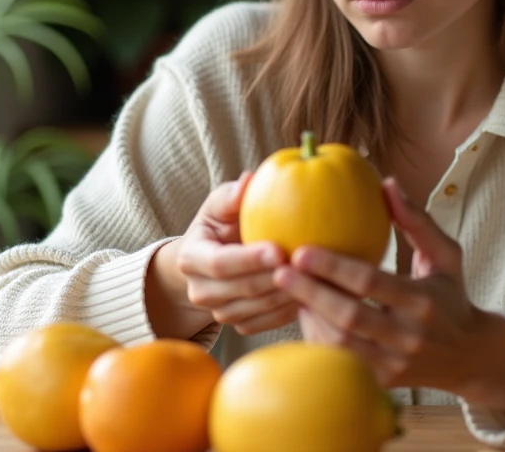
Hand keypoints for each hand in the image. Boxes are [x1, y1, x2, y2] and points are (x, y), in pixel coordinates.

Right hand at [172, 172, 298, 334]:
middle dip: (275, 278)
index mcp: (190, 258)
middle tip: (306, 265)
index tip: (280, 249)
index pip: (219, 263)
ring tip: (314, 278)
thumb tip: (249, 180)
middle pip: (241, 289)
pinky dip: (288, 311)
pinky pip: (265, 323)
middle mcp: (199, 291)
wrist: (213, 259)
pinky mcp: (238, 324)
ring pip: (256, 310)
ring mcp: (218, 312)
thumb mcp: (220, 205)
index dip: (249, 259)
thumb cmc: (222, 224)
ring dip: (286, 296)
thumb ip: (232, 195)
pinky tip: (310, 294)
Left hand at [272, 177, 504, 406]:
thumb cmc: (451, 296)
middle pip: (349, 317)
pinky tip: (305, 313)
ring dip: (309, 316)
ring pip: (340, 345)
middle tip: (280, 271)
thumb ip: (417, 221)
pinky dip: (318, 339)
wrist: (469, 357)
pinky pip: (341, 362)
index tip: (302, 250)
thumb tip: (387, 183)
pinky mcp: (382, 382)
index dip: (334, 268)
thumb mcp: (446, 255)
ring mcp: (394, 365)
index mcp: (423, 302)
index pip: (372, 283)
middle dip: (310, 293)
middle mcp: (409, 337)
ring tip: (288, 290)